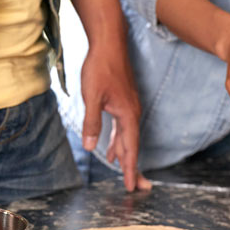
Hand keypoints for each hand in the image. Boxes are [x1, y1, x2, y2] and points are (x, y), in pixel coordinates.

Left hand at [80, 45, 151, 191]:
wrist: (108, 42)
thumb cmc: (100, 67)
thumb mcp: (92, 97)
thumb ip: (92, 123)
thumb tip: (92, 148)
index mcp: (127, 115)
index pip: (130, 148)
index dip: (131, 169)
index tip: (134, 187)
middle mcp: (132, 113)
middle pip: (132, 146)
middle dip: (133, 167)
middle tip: (137, 187)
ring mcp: (128, 107)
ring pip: (127, 138)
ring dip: (124, 155)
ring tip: (123, 173)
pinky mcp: (122, 102)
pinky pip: (122, 128)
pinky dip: (118, 141)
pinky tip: (110, 149)